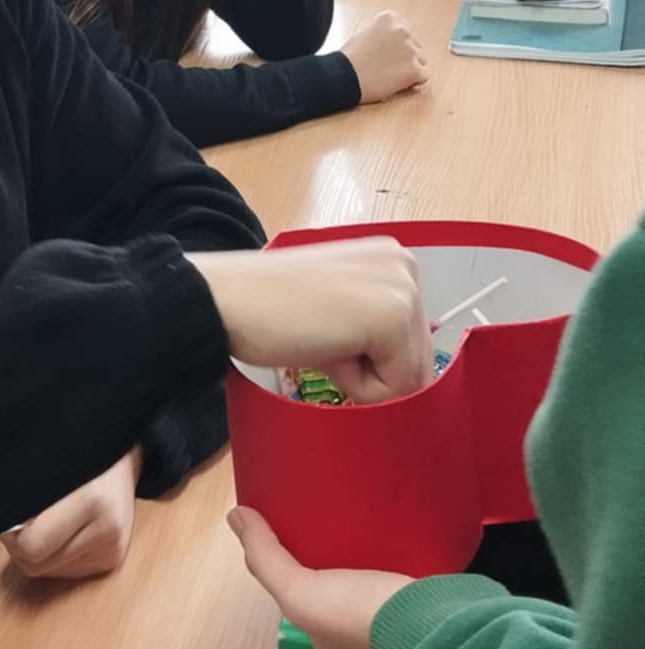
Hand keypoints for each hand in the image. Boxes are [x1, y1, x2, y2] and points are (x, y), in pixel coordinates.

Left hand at [2, 448, 141, 581]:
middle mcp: (107, 530)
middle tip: (21, 517)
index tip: (8, 514)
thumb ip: (24, 491)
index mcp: (93, 500)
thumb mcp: (49, 460)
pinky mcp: (112, 559)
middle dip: (21, 545)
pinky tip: (62, 528)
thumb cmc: (80, 449)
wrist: (125, 452)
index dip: (11, 535)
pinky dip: (55, 554)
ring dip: (38, 550)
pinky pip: (65, 571)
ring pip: (48, 572)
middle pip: (36, 565)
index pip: (31, 546)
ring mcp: (112, 548)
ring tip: (46, 518)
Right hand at [190, 236, 431, 402]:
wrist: (230, 301)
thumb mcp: (341, 311)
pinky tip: (324, 349)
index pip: (414, 341)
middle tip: (323, 338)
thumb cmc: (272, 308)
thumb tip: (412, 382)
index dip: (374, 359)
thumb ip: (378, 332)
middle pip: (418, 360)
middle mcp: (406, 266)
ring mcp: (402, 289)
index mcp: (394, 261)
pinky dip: (356, 384)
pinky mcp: (391, 317)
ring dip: (364, 378)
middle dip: (373, 370)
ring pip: (409, 377)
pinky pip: (393, 387)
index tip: (331, 332)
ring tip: (322, 341)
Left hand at [229, 507, 412, 648]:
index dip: (288, 554)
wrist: (428, 626)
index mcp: (324, 628)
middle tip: (326, 499)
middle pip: (333, 574)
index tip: (288, 512)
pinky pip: (396, 559)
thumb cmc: (357, 615)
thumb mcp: (300, 592)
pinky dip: (391, 540)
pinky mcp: (415, 588)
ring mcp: (386, 607)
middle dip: (328, 544)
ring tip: (357, 499)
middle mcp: (353, 622)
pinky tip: (392, 516)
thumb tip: (235, 516)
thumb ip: (268, 559)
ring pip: (366, 566)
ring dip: (361, 540)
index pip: (298, 585)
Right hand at [342, 13, 428, 102]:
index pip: (407, 30)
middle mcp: (403, 30)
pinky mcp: (414, 70)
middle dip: (406, 56)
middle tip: (388, 66)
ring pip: (421, 60)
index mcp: (390, 18)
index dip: (398, 44)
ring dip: (410, 68)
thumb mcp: (366, 33)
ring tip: (390, 75)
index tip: (388, 53)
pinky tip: (399, 83)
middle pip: (416, 45)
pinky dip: (414, 82)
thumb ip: (384, 33)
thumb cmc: (349, 58)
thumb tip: (396, 43)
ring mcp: (410, 50)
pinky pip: (424, 76)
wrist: (343, 76)